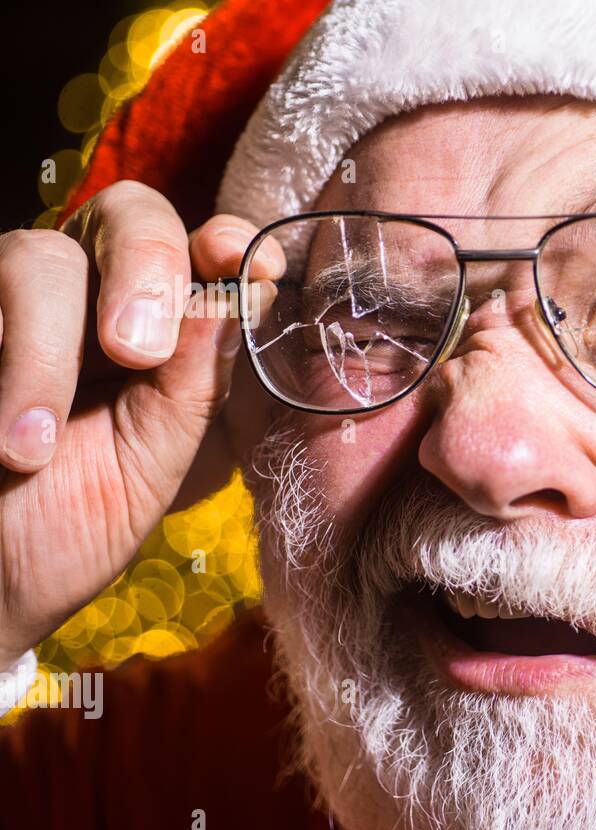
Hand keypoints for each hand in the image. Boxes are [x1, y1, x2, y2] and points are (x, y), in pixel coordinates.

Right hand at [0, 181, 280, 668]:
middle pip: (125, 214)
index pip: (197, 247)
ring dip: (45, 349)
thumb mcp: (155, 461)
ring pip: (35, 255)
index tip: (246, 263)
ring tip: (30, 446)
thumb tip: (242, 294)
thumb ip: (198, 384)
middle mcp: (84, 296)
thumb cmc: (69, 526)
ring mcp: (8, 306)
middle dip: (146, 267)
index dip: (225, 241)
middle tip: (137, 352)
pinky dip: (0, 362)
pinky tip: (7, 442)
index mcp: (153, 324)